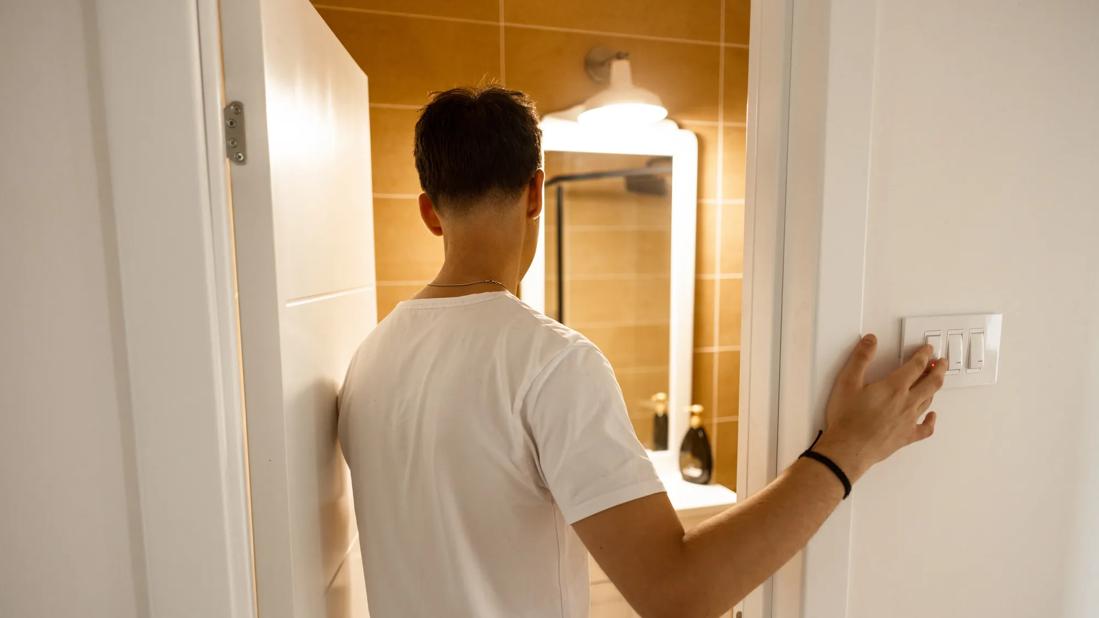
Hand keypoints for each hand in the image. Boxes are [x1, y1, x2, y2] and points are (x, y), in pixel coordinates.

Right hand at [813, 334, 945, 482]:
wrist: (848, 449)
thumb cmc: (847, 419)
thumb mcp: (847, 382)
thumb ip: (860, 359)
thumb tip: (871, 341)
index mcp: (894, 387)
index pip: (916, 366)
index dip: (924, 355)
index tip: (928, 349)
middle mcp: (906, 403)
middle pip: (931, 382)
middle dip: (938, 369)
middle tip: (941, 362)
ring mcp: (908, 420)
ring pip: (929, 400)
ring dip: (935, 388)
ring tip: (936, 381)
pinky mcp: (906, 436)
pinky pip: (925, 428)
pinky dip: (931, 421)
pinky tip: (932, 416)